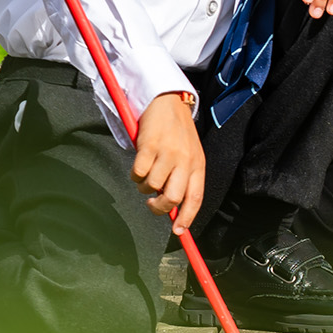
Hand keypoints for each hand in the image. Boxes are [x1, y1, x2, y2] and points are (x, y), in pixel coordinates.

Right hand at [134, 91, 204, 223]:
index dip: (186, 218)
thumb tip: (174, 207)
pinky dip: (135, 174)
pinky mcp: (149, 146)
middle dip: (159, 208)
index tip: (178, 231)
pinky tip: (139, 164)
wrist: (168, 101)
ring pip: (151, 187)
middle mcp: (185, 161)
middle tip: (151, 203)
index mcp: (198, 165)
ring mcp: (167, 153)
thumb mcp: (189, 155)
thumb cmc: (178, 132)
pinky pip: (138, 173)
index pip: (195, 199)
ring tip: (145, 174)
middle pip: (172, 198)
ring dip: (143, 187)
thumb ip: (184, 178)